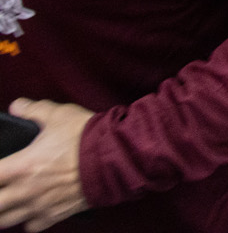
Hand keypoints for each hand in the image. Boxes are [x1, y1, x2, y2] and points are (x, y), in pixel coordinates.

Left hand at [0, 99, 91, 232]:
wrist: (116, 158)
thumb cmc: (86, 136)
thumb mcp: (59, 115)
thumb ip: (34, 110)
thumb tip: (18, 107)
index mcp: (21, 166)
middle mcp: (25, 191)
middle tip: (0, 188)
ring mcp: (40, 206)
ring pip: (5, 221)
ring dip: (3, 212)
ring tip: (6, 204)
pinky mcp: (55, 215)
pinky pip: (31, 226)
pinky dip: (28, 221)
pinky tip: (31, 210)